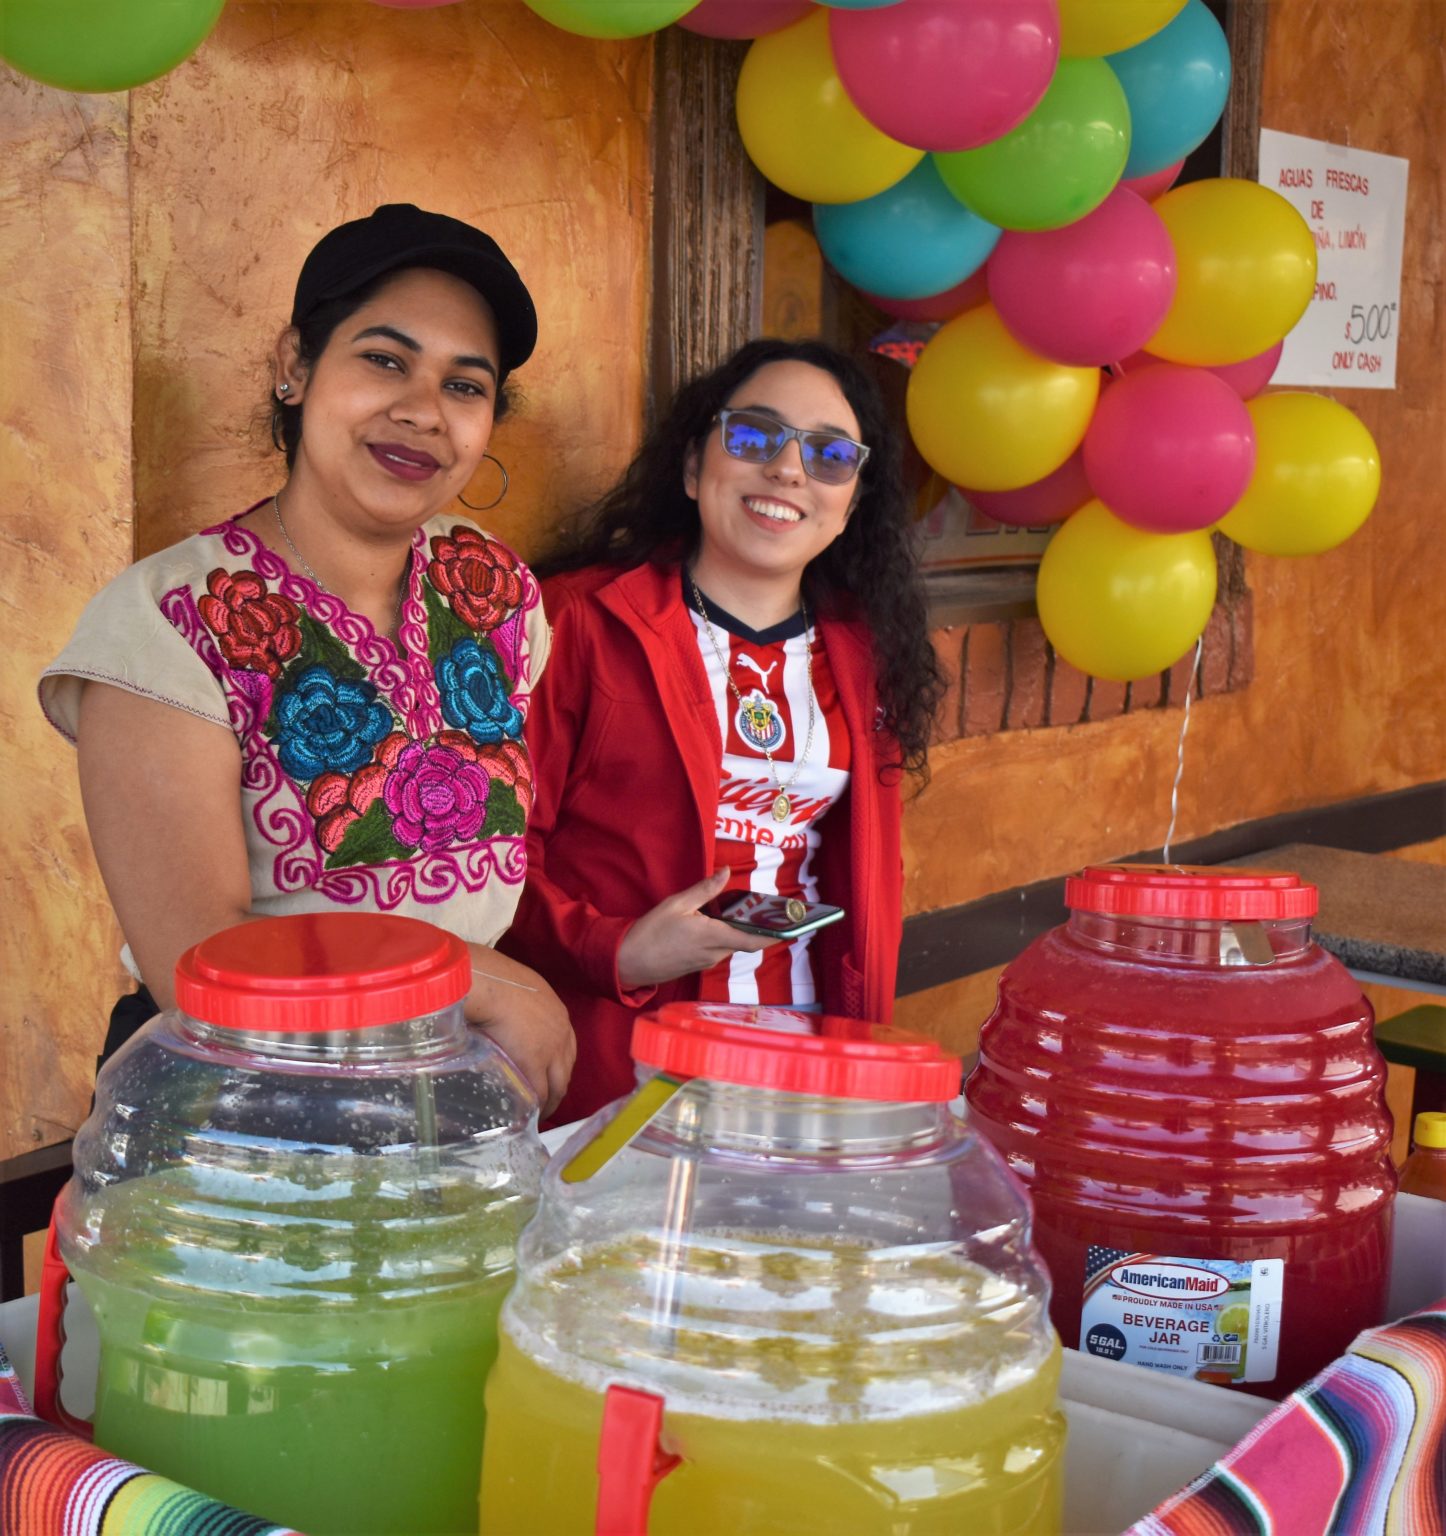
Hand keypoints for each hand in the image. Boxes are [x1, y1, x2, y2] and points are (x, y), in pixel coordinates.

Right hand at [466, 948, 575, 1117]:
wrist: (490, 984)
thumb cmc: (494, 980)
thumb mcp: (517, 989)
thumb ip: (518, 1005)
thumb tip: (500, 1012)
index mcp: (557, 1013)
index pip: (566, 1046)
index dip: (558, 1064)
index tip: (549, 1074)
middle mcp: (561, 1034)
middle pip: (566, 1069)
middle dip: (558, 1087)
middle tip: (547, 1102)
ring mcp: (551, 1051)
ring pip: (557, 1085)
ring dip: (550, 1100)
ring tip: (539, 1113)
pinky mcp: (535, 1064)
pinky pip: (540, 1093)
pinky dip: (537, 1106)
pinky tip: (530, 1114)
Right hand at [617, 869, 776, 989]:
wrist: (628, 962)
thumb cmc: (651, 932)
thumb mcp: (677, 903)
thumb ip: (704, 890)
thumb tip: (725, 872)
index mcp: (712, 936)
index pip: (752, 940)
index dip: (773, 936)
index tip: (791, 930)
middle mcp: (714, 953)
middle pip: (742, 941)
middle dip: (749, 927)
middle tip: (755, 908)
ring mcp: (705, 962)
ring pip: (728, 945)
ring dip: (731, 932)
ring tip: (725, 912)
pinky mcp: (697, 966)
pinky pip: (715, 951)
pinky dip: (718, 938)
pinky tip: (705, 925)